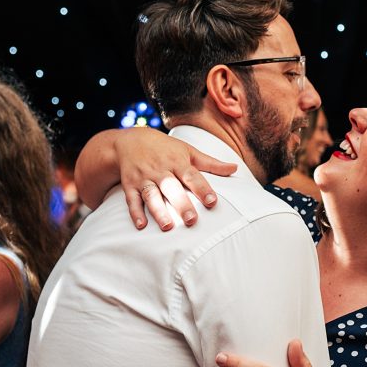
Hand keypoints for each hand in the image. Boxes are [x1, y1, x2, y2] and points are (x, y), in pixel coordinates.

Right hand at [109, 127, 235, 230]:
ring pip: (151, 195)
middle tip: (191, 220)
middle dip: (181, 203)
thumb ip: (211, 163)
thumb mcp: (188, 151)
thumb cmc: (166, 148)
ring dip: (158, 211)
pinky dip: (135, 213)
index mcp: (177, 161)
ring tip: (168, 226)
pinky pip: (132, 199)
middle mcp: (161, 170)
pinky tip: (141, 226)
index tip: (212, 202)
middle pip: (171, 187)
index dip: (202, 188)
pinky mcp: (130, 185)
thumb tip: (235, 168)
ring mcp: (144, 178)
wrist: (131, 140)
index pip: (192, 175)